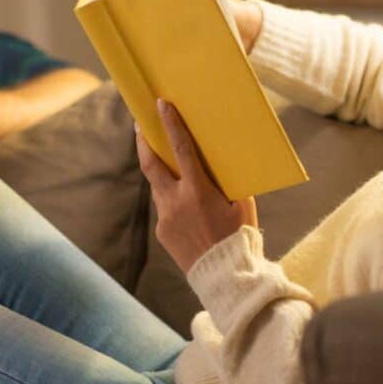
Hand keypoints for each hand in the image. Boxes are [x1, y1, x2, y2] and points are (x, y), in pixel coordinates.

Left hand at [136, 99, 257, 273]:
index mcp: (198, 192)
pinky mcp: (162, 232)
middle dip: (143, 142)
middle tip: (140, 125)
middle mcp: (175, 202)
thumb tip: (223, 160)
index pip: (181, 150)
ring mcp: (165, 218)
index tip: (160, 105)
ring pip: (158, 187)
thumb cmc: (240, 238)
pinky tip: (185, 206)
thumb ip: (229, 182)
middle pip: (151, 164)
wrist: (225, 278)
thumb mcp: (242, 205)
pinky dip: (172, 201)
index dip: (170, 125)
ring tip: (167, 163)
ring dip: (161, 174)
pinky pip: (164, 208)